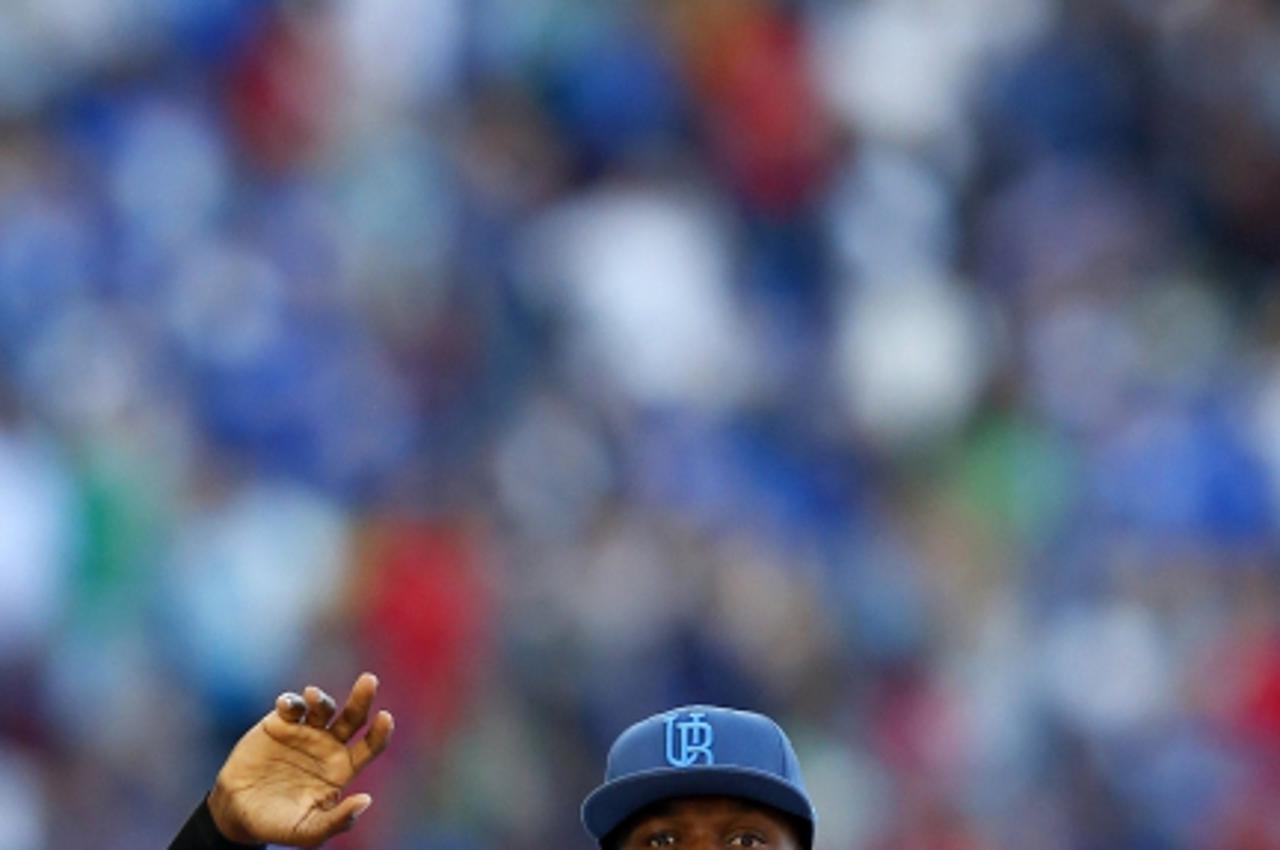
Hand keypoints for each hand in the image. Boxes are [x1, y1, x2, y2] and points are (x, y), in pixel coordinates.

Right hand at [207, 672, 394, 846]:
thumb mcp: (308, 831)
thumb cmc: (277, 824)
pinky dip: (291, 702)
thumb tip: (366, 800)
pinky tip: (287, 706)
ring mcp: (305, 732)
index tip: (386, 717)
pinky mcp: (280, 724)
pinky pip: (290, 706)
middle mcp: (328, 746)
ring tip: (313, 696)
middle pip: (353, 717)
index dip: (380, 732)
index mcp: (341, 768)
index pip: (370, 746)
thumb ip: (337, 820)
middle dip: (362, 698)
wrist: (237, 813)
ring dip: (321, 699)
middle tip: (369, 680)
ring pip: (322, 707)